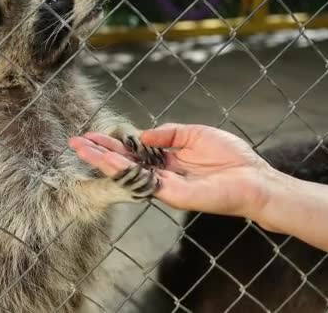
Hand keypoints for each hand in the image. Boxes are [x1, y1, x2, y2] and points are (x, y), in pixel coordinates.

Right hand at [69, 124, 272, 219]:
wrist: (253, 179)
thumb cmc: (230, 157)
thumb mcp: (194, 134)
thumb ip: (167, 133)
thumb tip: (142, 136)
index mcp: (166, 159)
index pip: (132, 151)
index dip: (112, 143)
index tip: (92, 134)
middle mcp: (159, 173)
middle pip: (122, 162)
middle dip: (97, 152)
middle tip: (74, 142)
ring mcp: (161, 185)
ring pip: (124, 171)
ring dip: (101, 159)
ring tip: (80, 148)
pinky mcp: (168, 193)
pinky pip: (140, 179)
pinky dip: (120, 169)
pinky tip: (104, 159)